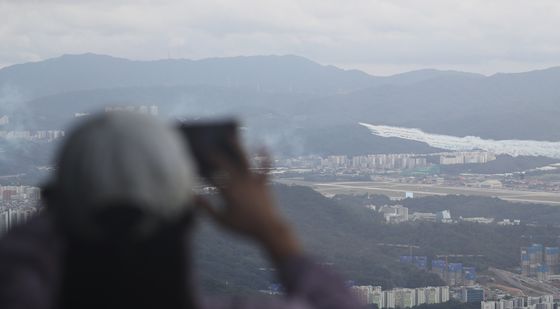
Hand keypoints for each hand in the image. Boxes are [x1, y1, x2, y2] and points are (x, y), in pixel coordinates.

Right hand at [196, 145, 301, 262]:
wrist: (269, 229)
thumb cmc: (243, 227)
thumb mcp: (221, 221)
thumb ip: (206, 208)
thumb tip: (192, 197)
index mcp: (228, 192)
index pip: (211, 177)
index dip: (202, 170)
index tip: (194, 164)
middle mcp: (241, 183)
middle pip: (226, 164)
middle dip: (214, 155)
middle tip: (206, 147)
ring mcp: (253, 181)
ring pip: (244, 159)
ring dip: (237, 146)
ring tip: (230, 135)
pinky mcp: (264, 182)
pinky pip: (266, 166)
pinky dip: (265, 155)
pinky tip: (261, 145)